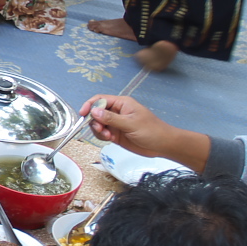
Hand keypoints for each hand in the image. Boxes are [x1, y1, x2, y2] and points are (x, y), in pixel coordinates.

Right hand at [79, 94, 203, 167]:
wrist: (162, 145)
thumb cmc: (151, 131)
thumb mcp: (130, 123)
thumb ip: (111, 118)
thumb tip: (94, 111)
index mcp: (122, 104)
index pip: (101, 100)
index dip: (90, 105)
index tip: (83, 114)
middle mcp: (117, 112)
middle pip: (97, 112)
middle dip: (95, 121)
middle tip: (100, 129)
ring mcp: (116, 123)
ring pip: (98, 124)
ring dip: (98, 130)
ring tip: (107, 136)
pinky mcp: (116, 134)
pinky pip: (103, 133)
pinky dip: (102, 136)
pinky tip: (109, 139)